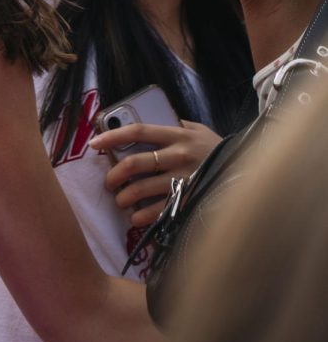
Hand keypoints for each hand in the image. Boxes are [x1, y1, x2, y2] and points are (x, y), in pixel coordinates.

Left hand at [89, 121, 221, 228]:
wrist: (247, 172)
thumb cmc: (215, 150)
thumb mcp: (198, 131)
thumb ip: (174, 126)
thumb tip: (142, 124)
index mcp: (178, 135)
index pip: (139, 131)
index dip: (113, 136)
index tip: (94, 143)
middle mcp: (179, 155)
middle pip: (136, 162)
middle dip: (115, 174)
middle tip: (109, 181)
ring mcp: (184, 179)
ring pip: (143, 188)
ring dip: (124, 197)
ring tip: (120, 200)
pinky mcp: (189, 200)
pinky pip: (159, 210)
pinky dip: (142, 216)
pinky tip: (136, 218)